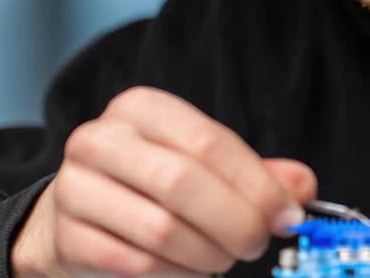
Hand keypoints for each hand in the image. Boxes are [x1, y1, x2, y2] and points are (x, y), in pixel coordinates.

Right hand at [11, 87, 315, 276]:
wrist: (75, 216)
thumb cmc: (149, 185)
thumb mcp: (203, 166)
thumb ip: (255, 173)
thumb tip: (302, 188)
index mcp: (141, 109)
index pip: (209, 142)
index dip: (257, 185)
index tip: (287, 216)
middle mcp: (101, 140)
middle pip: (182, 183)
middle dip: (235, 222)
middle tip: (257, 243)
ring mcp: (75, 188)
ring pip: (160, 229)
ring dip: (208, 254)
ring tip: (224, 257)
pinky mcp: (67, 237)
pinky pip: (137, 264)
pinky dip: (177, 274)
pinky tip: (191, 269)